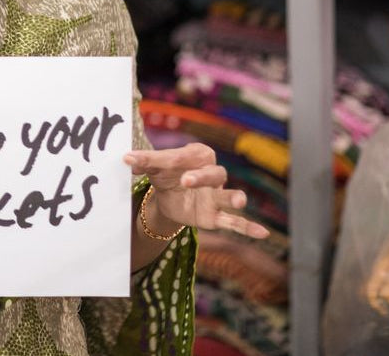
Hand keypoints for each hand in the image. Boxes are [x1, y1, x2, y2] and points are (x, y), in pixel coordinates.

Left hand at [124, 143, 268, 239]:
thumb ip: (143, 162)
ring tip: (239, 201)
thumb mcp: (153, 168)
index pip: (181, 156)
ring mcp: (217, 196)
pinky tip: (263, 234)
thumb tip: (126, 159)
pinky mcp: (217, 216)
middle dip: (201, 177)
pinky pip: (235, 222)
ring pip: (228, 195)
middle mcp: (212, 173)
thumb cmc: (165, 174)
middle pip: (213, 173)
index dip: (161, 160)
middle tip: (186, 180)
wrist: (168, 197)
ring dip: (234, 197)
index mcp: (197, 154)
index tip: (137, 162)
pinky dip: (248, 227)